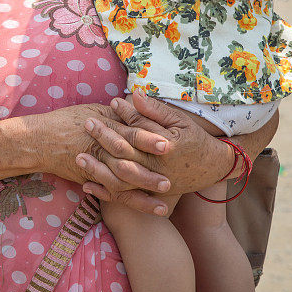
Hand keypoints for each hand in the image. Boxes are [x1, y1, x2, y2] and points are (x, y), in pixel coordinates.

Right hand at [39, 102, 173, 214]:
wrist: (39, 140)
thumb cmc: (67, 121)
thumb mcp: (94, 111)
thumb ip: (118, 115)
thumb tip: (141, 111)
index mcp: (103, 129)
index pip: (130, 134)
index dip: (148, 139)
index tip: (167, 144)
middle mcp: (100, 151)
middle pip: (129, 162)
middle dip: (150, 171)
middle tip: (171, 177)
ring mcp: (95, 168)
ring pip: (123, 182)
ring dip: (144, 190)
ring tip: (165, 195)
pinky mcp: (91, 180)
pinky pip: (114, 194)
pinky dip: (132, 202)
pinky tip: (149, 208)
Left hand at [76, 93, 233, 211]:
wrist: (213, 167)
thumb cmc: (195, 139)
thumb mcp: (180, 120)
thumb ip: (155, 110)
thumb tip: (133, 95)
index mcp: (165, 148)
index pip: (137, 131)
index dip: (120, 118)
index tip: (106, 106)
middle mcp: (157, 168)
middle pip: (124, 154)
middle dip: (103, 139)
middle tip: (86, 125)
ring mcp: (152, 184)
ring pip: (120, 179)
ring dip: (98, 168)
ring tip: (79, 156)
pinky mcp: (149, 194)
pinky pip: (124, 197)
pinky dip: (105, 192)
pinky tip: (86, 185)